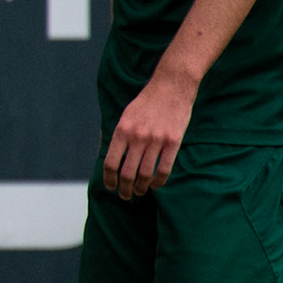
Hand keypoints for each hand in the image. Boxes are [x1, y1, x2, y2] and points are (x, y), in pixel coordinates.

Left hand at [103, 68, 196, 198]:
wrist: (171, 87)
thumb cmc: (146, 102)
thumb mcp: (125, 116)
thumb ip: (118, 136)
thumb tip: (110, 157)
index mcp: (121, 131)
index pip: (111, 164)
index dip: (109, 180)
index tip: (110, 187)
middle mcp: (137, 137)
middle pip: (127, 173)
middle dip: (125, 189)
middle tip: (125, 195)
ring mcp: (156, 140)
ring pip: (146, 174)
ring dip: (141, 188)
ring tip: (140, 192)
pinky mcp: (173, 142)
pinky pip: (164, 169)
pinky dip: (158, 181)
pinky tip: (155, 185)